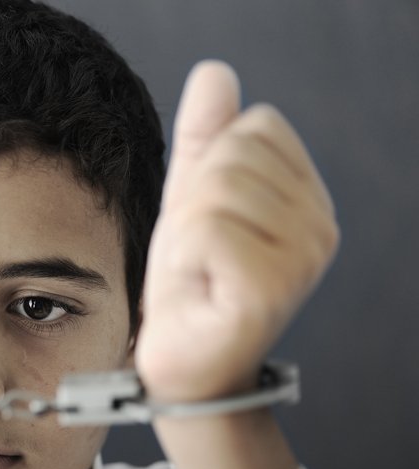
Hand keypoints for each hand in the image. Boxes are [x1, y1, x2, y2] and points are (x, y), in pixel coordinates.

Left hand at [135, 61, 337, 402]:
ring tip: (198, 274)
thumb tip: (215, 73)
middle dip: (192, 203)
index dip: (210, 169)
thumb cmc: (190, 284)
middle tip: (197, 256)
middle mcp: (319, 226)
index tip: (207, 224)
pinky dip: (184, 258)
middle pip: (233, 157)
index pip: (256, 128)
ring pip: (215, 192)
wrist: (181, 363)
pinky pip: (205, 231)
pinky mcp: (271, 289)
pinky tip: (199, 291)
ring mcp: (302, 259)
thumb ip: (205, 138)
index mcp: (308, 199)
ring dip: (183, 234)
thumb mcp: (192, 199)